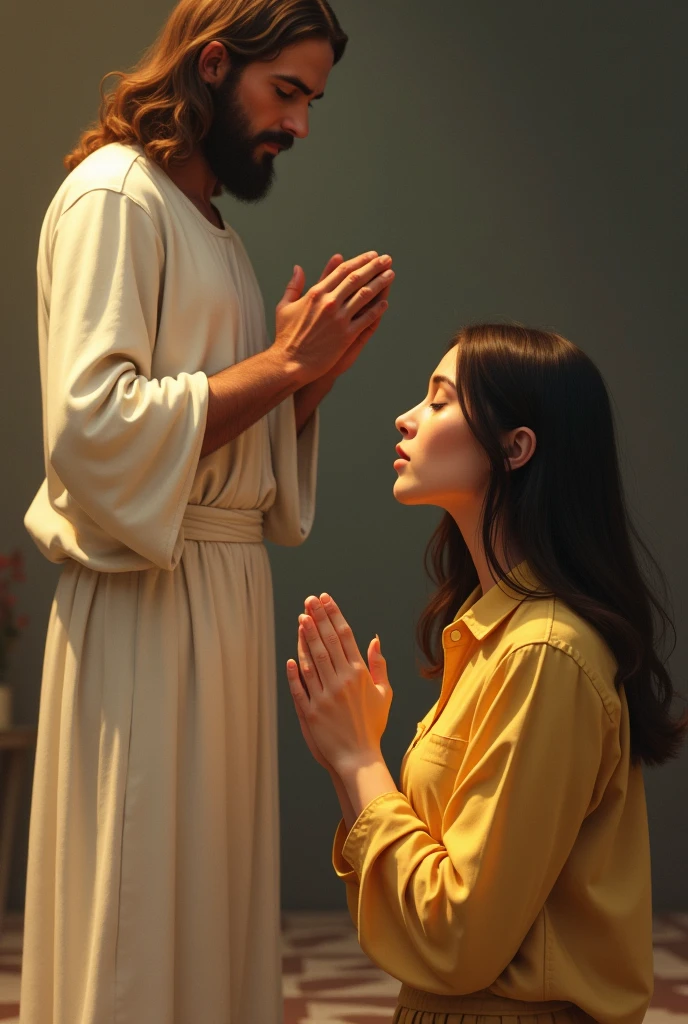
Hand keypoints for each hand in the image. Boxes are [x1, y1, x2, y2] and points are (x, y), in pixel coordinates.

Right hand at [273, 251, 393, 386]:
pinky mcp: (346, 335)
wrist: (290, 362)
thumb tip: (298, 268)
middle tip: (386, 259)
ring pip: (365, 295)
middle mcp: (329, 302)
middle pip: (356, 279)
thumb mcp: (285, 307)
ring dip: (380, 283)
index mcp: (315, 293)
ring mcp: (339, 319)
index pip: (342, 271)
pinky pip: (366, 319)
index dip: (359, 261)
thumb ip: (293, 286)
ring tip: (390, 275)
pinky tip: (385, 302)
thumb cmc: (286, 337)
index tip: (370, 256)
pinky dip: (377, 309)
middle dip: (374, 267)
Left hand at [286, 593, 391, 775]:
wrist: (359, 758)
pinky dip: (294, 671)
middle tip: (309, 600)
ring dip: (306, 637)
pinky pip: (300, 686)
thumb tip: (375, 640)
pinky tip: (291, 656)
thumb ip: (379, 665)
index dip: (333, 616)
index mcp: (360, 675)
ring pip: (312, 660)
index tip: (325, 600)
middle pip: (327, 642)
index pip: (344, 637)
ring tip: (301, 618)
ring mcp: (325, 696)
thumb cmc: (372, 725)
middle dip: (318, 618)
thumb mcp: (383, 694)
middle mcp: (342, 682)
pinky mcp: (311, 711)